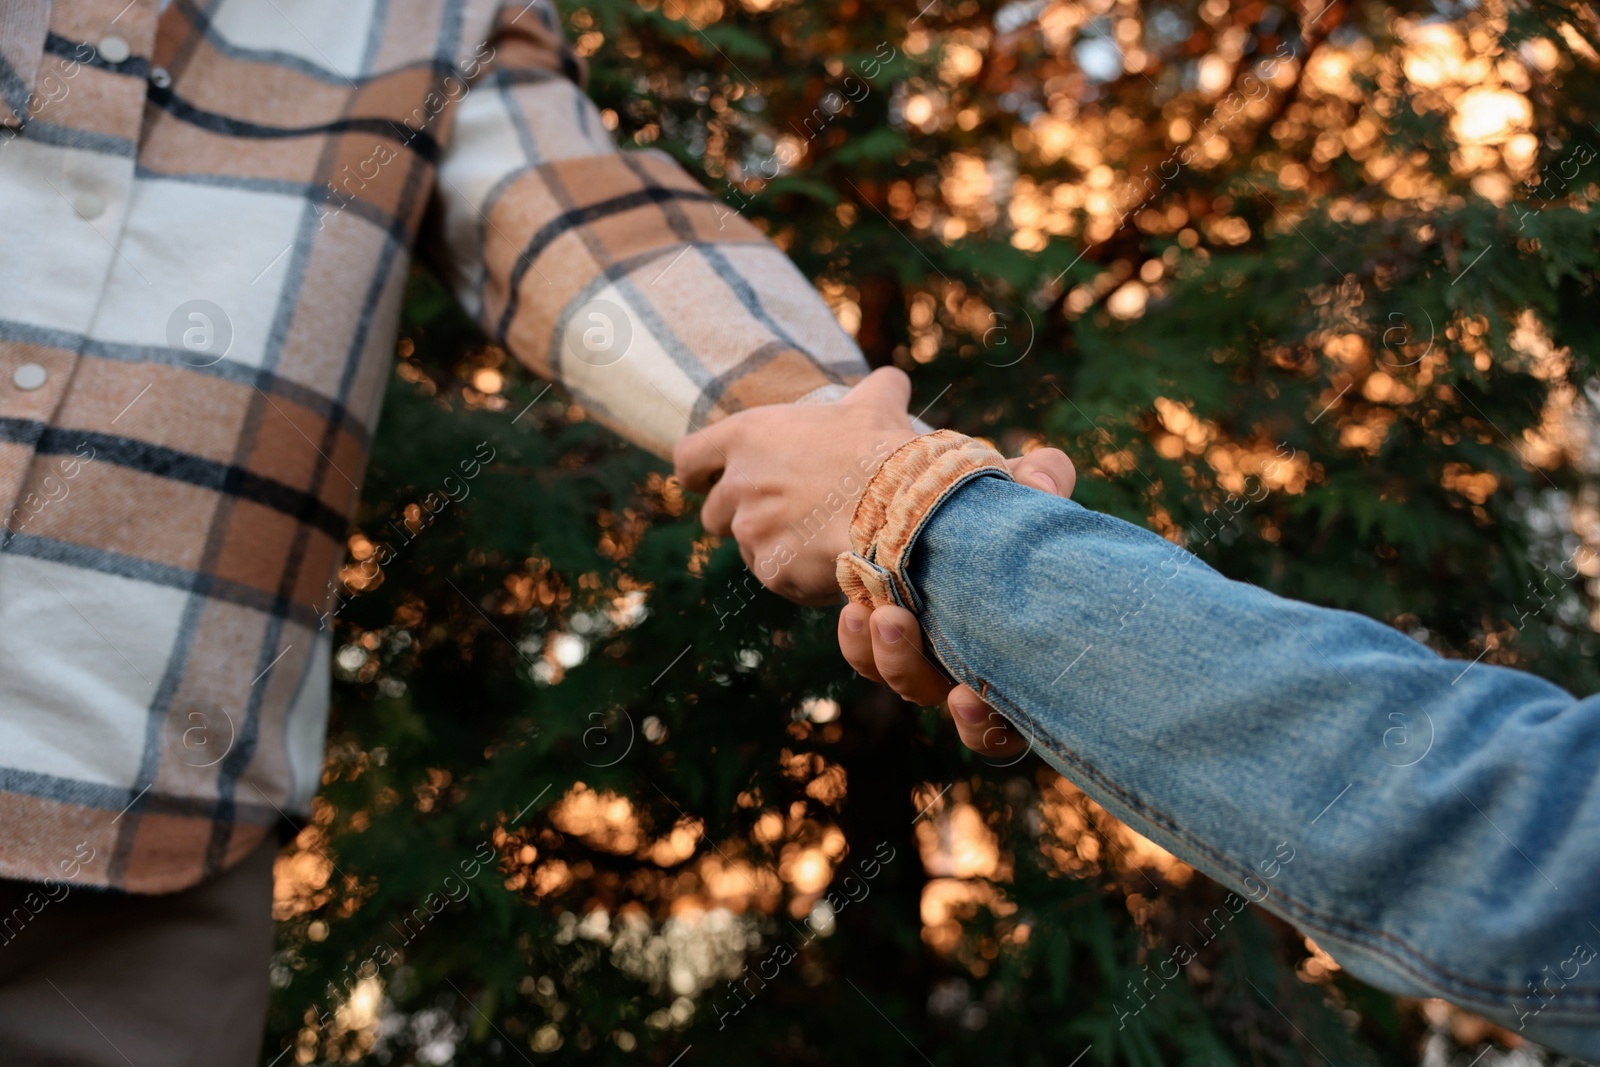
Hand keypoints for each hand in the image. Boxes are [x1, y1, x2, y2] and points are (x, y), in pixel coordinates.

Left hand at [673, 367, 920, 603]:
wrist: (899, 505)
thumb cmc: (881, 449)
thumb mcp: (875, 404)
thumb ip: (873, 388)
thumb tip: (893, 380)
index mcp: (747, 437)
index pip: (688, 458)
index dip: (696, 474)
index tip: (704, 482)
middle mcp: (739, 485)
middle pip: (714, 513)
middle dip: (742, 518)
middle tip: (785, 516)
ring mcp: (751, 532)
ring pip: (749, 549)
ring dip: (775, 548)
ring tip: (820, 540)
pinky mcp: (772, 570)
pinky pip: (779, 578)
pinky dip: (801, 577)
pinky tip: (835, 564)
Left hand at [835, 446, 1075, 757]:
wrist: (933, 496)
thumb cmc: (997, 502)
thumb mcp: (1022, 484)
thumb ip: (1042, 477)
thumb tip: (1036, 482)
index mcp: (1023, 650)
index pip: (1014, 720)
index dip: (992, 726)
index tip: (969, 697)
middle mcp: (978, 667)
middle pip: (961, 716)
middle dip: (930, 685)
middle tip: (913, 643)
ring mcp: (931, 656)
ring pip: (908, 684)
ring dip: (892, 657)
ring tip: (884, 612)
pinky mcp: (883, 638)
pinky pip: (866, 657)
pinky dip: (857, 641)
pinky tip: (853, 607)